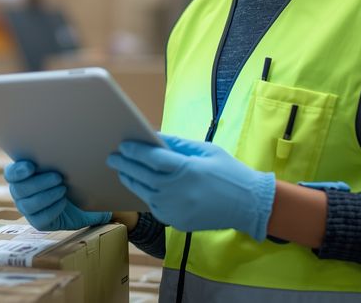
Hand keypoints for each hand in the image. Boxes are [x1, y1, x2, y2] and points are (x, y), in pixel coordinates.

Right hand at [4, 160, 111, 230]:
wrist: (83, 199)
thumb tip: (64, 136)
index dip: (17, 171)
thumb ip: (57, 156)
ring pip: (28, 205)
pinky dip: (52, 209)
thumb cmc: (70, 176)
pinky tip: (63, 202)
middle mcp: (20, 192)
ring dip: (47, 196)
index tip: (31, 166)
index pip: (10, 173)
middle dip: (39, 183)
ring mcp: (28, 209)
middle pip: (19, 189)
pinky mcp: (38, 222)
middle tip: (58, 177)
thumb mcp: (64, 164)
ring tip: (64, 189)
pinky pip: (39, 219)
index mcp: (22, 175)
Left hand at [106, 134, 275, 240]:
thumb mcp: (206, 151)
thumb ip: (179, 144)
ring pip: (144, 193)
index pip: (151, 158)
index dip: (135, 150)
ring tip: (122, 171)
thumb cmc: (230, 173)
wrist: (249, 205)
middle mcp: (176, 191)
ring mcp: (175, 209)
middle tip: (112, 157)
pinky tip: (141, 186)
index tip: (123, 144)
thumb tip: (155, 137)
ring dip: (131, 180)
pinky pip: (155, 206)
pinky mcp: (177, 222)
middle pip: (142, 175)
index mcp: (186, 170)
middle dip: (124, 164)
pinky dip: (146, 195)